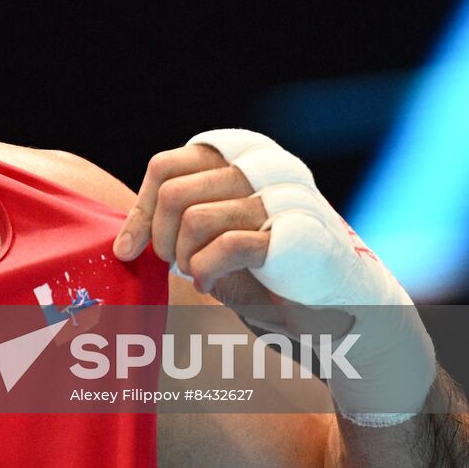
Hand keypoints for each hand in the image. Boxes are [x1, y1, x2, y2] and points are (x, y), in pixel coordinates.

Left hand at [112, 129, 435, 424]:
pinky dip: (204, 274)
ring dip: (184, 258)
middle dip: (160, 239)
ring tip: (199, 274)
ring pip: (193, 217)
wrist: (342, 313)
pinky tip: (212, 287)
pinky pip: (222, 247)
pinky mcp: (295, 234)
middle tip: (175, 267)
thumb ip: (182, 220)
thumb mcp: (217, 237)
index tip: (130, 249)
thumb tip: (126, 236)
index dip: (141, 211)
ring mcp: (283, 196)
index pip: (167, 166)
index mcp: (244, 154)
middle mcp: (265, 165)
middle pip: (173, 192)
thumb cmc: (272, 274)